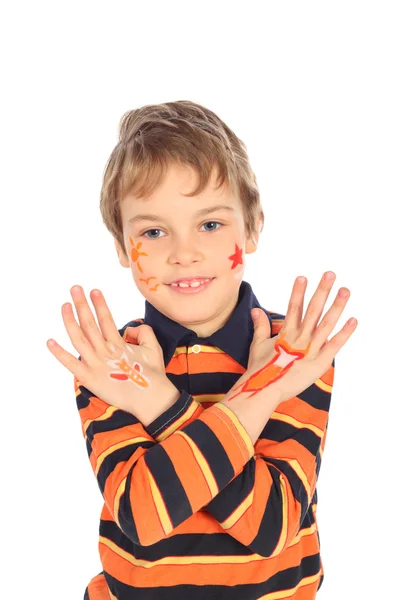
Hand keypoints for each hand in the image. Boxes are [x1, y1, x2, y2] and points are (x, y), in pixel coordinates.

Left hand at [46, 285, 170, 414]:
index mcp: (119, 344)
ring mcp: (96, 364)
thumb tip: (129, 328)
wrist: (151, 399)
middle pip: (90, 324)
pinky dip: (59, 353)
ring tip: (65, 305)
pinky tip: (49, 341)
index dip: (99, 304)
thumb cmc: (153, 375)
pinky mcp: (89, 379)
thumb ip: (143, 332)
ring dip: (70, 321)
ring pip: (78, 338)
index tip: (93, 291)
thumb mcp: (154, 347)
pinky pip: (70, 364)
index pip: (106, 319)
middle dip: (82, 305)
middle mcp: (105, 351)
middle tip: (75, 289)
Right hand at [244, 272, 357, 403]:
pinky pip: (334, 345)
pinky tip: (353, 319)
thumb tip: (255, 309)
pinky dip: (344, 333)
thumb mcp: (258, 345)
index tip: (303, 277)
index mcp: (286, 333)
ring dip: (336, 306)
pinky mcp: (319, 363)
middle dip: (322, 291)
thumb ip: (260, 326)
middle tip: (330, 274)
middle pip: (313, 310)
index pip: (293, 307)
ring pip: (326, 324)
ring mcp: (310, 349)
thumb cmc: (261, 369)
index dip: (298, 292)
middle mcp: (300, 337)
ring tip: (345, 290)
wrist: (264, 390)